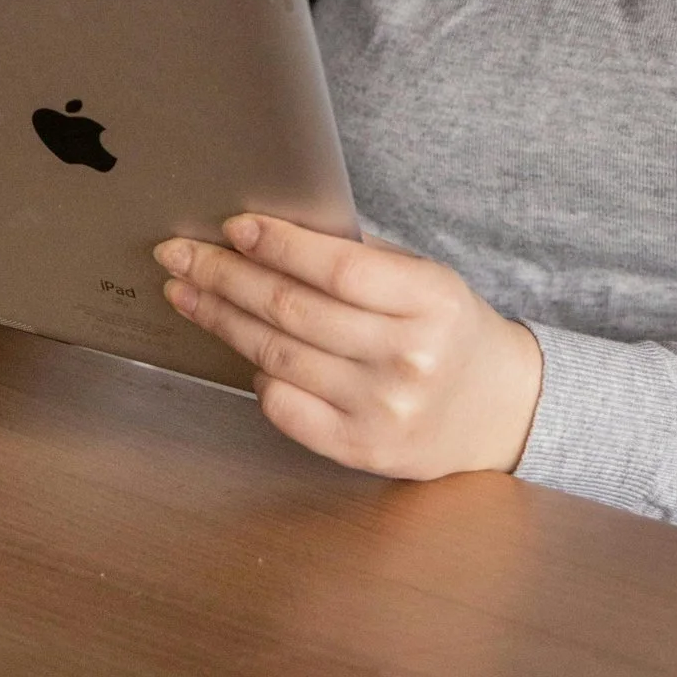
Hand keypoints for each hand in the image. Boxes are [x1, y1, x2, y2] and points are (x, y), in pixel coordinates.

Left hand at [154, 216, 542, 479]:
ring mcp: (382, 410)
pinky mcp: (361, 450)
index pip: (340, 269)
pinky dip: (257, 376)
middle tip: (178, 254)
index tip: (234, 226)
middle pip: (294, 312)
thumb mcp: (427, 280)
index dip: (280, 246)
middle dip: (225, 277)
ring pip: (279, 357)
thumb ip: (362, 261)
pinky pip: (285, 408)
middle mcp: (407, 359)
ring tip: (186, 293)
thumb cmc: (449, 330)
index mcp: (431, 302)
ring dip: (222, 320)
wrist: (498, 410)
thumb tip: (270, 234)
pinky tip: (240, 350)